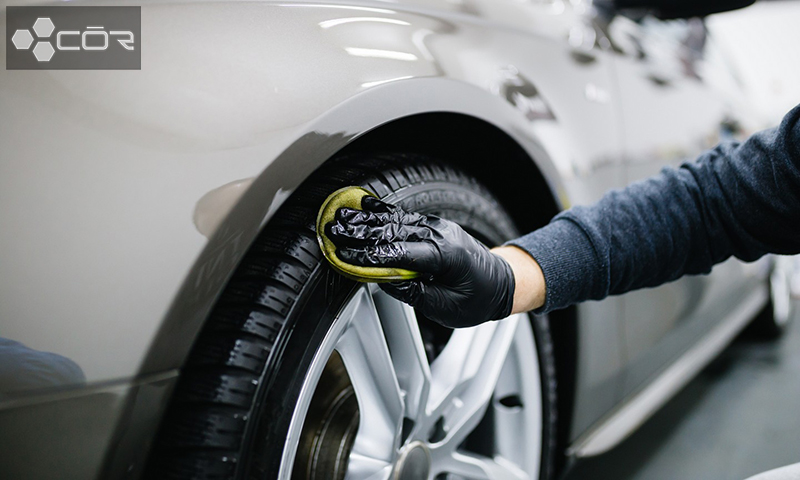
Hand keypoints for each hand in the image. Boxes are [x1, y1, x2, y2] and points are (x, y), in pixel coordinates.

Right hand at [325, 196, 516, 327]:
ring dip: (366, 220)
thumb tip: (384, 281)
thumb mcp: (446, 308)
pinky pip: (404, 218)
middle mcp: (440, 235)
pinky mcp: (433, 226)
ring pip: (395, 221)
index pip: (400, 254)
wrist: (503, 282)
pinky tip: (363, 206)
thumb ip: (415, 293)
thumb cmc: (477, 299)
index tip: (345, 255)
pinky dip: (382, 213)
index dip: (370, 255)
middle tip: (333, 231)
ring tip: (340, 217)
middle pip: (393, 231)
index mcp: (446, 256)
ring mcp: (437, 227)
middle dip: (360, 232)